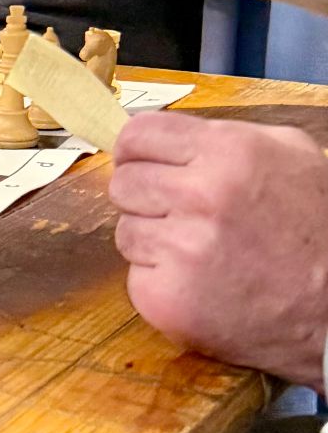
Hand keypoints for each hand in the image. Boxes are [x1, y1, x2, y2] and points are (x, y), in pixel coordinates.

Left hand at [110, 112, 327, 388]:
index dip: (136, 150)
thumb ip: (223, 140)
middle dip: (146, 197)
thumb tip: (169, 140)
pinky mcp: (167, 297)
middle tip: (182, 214)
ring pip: (126, 231)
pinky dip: (160, 281)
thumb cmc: (319, 230)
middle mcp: (200, 195)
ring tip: (203, 252)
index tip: (142, 162)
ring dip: (154, 241)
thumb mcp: (289, 156)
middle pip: (123, 182)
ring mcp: (181, 249)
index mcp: (228, 152)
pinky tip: (201, 282)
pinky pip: (136, 276)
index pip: (138, 135)